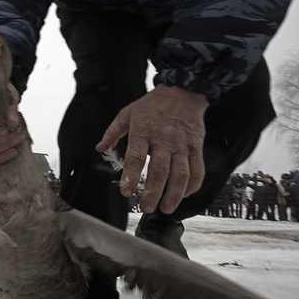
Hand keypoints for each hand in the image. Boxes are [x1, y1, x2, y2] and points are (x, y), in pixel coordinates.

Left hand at [96, 84, 208, 214]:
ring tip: (166, 208)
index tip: (126, 192)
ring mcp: (182, 144)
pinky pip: (197, 169)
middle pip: (160, 170)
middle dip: (153, 192)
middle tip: (146, 207)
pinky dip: (193, 185)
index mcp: (144, 132)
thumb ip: (113, 133)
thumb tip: (101, 148)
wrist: (183, 91)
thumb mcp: (127, 113)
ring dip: (174, 194)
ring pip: (181, 173)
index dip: (131, 176)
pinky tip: (184, 195)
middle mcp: (164, 140)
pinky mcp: (196, 146)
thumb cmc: (153, 105)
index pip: (136, 158)